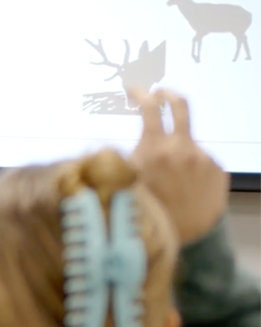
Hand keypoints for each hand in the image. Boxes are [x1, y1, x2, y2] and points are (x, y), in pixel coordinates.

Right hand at [127, 87, 227, 243]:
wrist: (188, 238)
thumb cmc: (152, 213)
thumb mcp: (126, 185)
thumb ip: (121, 162)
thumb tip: (107, 149)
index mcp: (156, 148)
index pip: (149, 108)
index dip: (140, 93)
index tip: (133, 89)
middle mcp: (182, 148)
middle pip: (180, 107)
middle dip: (169, 95)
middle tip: (161, 93)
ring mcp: (204, 158)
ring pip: (187, 145)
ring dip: (176, 152)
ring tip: (169, 178)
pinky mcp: (218, 171)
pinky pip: (200, 162)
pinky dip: (190, 170)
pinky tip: (183, 188)